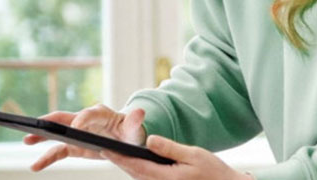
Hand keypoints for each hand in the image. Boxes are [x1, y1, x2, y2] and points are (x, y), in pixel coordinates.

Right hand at [24, 104, 146, 171]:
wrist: (126, 139)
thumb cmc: (130, 132)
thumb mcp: (135, 128)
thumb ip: (135, 121)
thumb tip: (140, 112)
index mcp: (101, 114)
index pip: (90, 114)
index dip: (83, 119)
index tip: (75, 127)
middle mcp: (85, 120)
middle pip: (65, 117)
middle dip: (51, 120)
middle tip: (37, 124)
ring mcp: (77, 132)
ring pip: (57, 133)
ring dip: (42, 136)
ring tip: (26, 139)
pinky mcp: (74, 146)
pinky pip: (58, 151)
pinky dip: (47, 158)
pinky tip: (35, 166)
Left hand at [101, 134, 251, 179]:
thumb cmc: (213, 172)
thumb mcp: (193, 155)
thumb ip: (169, 148)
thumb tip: (150, 140)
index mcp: (166, 178)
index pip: (137, 166)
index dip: (119, 157)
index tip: (105, 149)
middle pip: (134, 173)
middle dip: (119, 161)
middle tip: (102, 149)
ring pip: (139, 177)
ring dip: (127, 166)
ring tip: (113, 152)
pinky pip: (147, 179)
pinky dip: (138, 170)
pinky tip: (133, 162)